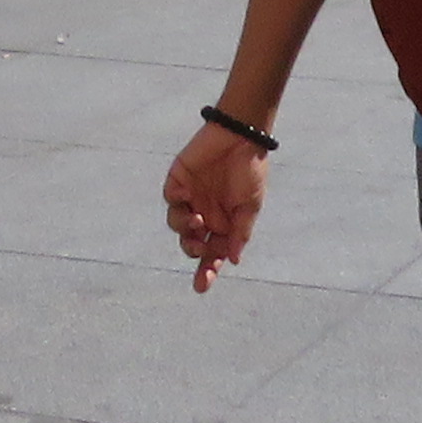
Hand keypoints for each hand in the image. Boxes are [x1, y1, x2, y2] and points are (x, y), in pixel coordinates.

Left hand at [163, 125, 266, 287]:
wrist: (241, 135)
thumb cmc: (250, 170)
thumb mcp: (250, 205)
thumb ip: (240, 232)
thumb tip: (232, 261)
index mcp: (223, 225)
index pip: (212, 255)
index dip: (207, 271)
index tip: (201, 287)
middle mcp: (204, 215)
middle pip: (191, 244)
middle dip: (193, 252)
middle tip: (199, 249)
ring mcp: (190, 197)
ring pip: (177, 224)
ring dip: (184, 229)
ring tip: (197, 221)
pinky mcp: (179, 179)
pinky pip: (171, 198)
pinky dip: (177, 205)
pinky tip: (189, 204)